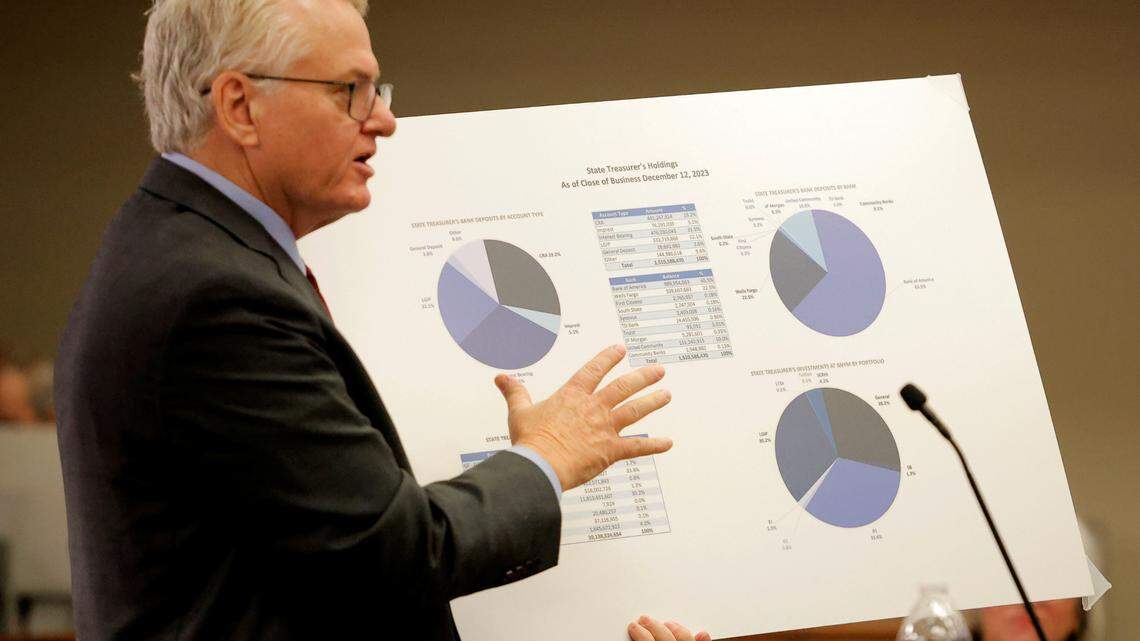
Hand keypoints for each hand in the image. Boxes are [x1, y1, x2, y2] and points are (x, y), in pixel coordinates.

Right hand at [495, 344, 672, 490]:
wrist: (540, 464)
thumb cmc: (530, 440)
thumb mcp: (520, 411)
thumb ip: (515, 392)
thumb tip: (501, 379)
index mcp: (573, 396)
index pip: (594, 370)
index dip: (608, 358)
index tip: (620, 349)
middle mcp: (593, 408)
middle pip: (623, 387)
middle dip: (643, 377)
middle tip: (657, 370)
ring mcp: (604, 428)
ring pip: (635, 410)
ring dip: (653, 401)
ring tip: (666, 394)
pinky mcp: (610, 450)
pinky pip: (637, 447)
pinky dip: (654, 445)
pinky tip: (668, 442)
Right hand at [628, 615, 710, 640]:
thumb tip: (633, 637)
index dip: (639, 633)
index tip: (634, 626)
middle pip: (665, 636)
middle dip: (653, 625)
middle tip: (644, 619)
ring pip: (684, 637)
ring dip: (675, 629)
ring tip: (667, 623)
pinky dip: (702, 640)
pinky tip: (701, 634)